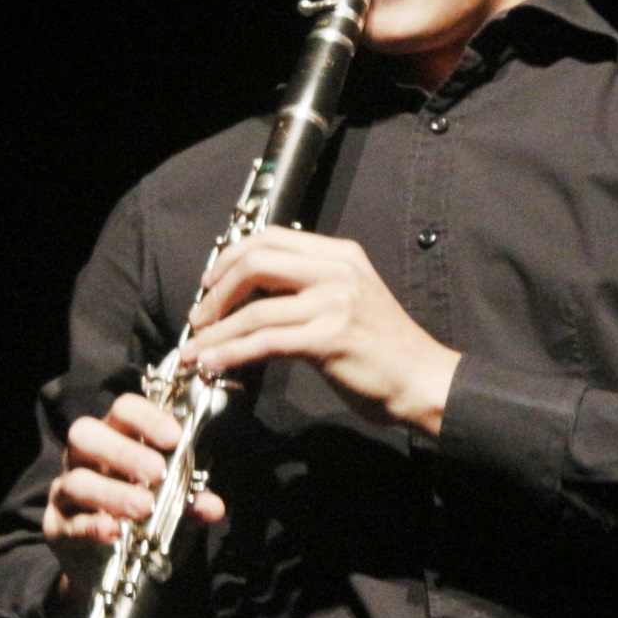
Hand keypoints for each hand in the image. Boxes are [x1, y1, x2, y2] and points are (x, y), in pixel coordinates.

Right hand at [45, 392, 224, 607]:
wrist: (116, 566)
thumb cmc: (147, 517)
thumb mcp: (175, 506)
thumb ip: (191, 501)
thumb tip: (213, 506)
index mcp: (117, 436)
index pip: (124, 409)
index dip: (147, 418)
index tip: (175, 437)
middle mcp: (85, 456)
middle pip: (86, 434)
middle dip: (123, 451)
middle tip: (156, 471)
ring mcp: (66, 489)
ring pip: (76, 480)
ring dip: (112, 493)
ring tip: (144, 507)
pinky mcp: (56, 525)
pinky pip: (68, 522)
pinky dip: (92, 526)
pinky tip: (113, 531)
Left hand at [180, 226, 460, 434]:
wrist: (424, 380)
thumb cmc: (384, 348)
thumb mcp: (349, 299)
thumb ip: (309, 287)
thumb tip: (252, 296)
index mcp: (341, 254)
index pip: (272, 238)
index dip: (232, 257)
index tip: (211, 282)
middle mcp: (337, 271)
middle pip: (257, 262)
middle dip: (217, 290)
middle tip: (199, 316)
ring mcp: (334, 303)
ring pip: (255, 310)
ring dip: (215, 332)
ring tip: (193, 350)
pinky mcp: (329, 338)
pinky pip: (264, 343)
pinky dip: (230, 353)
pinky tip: (213, 363)